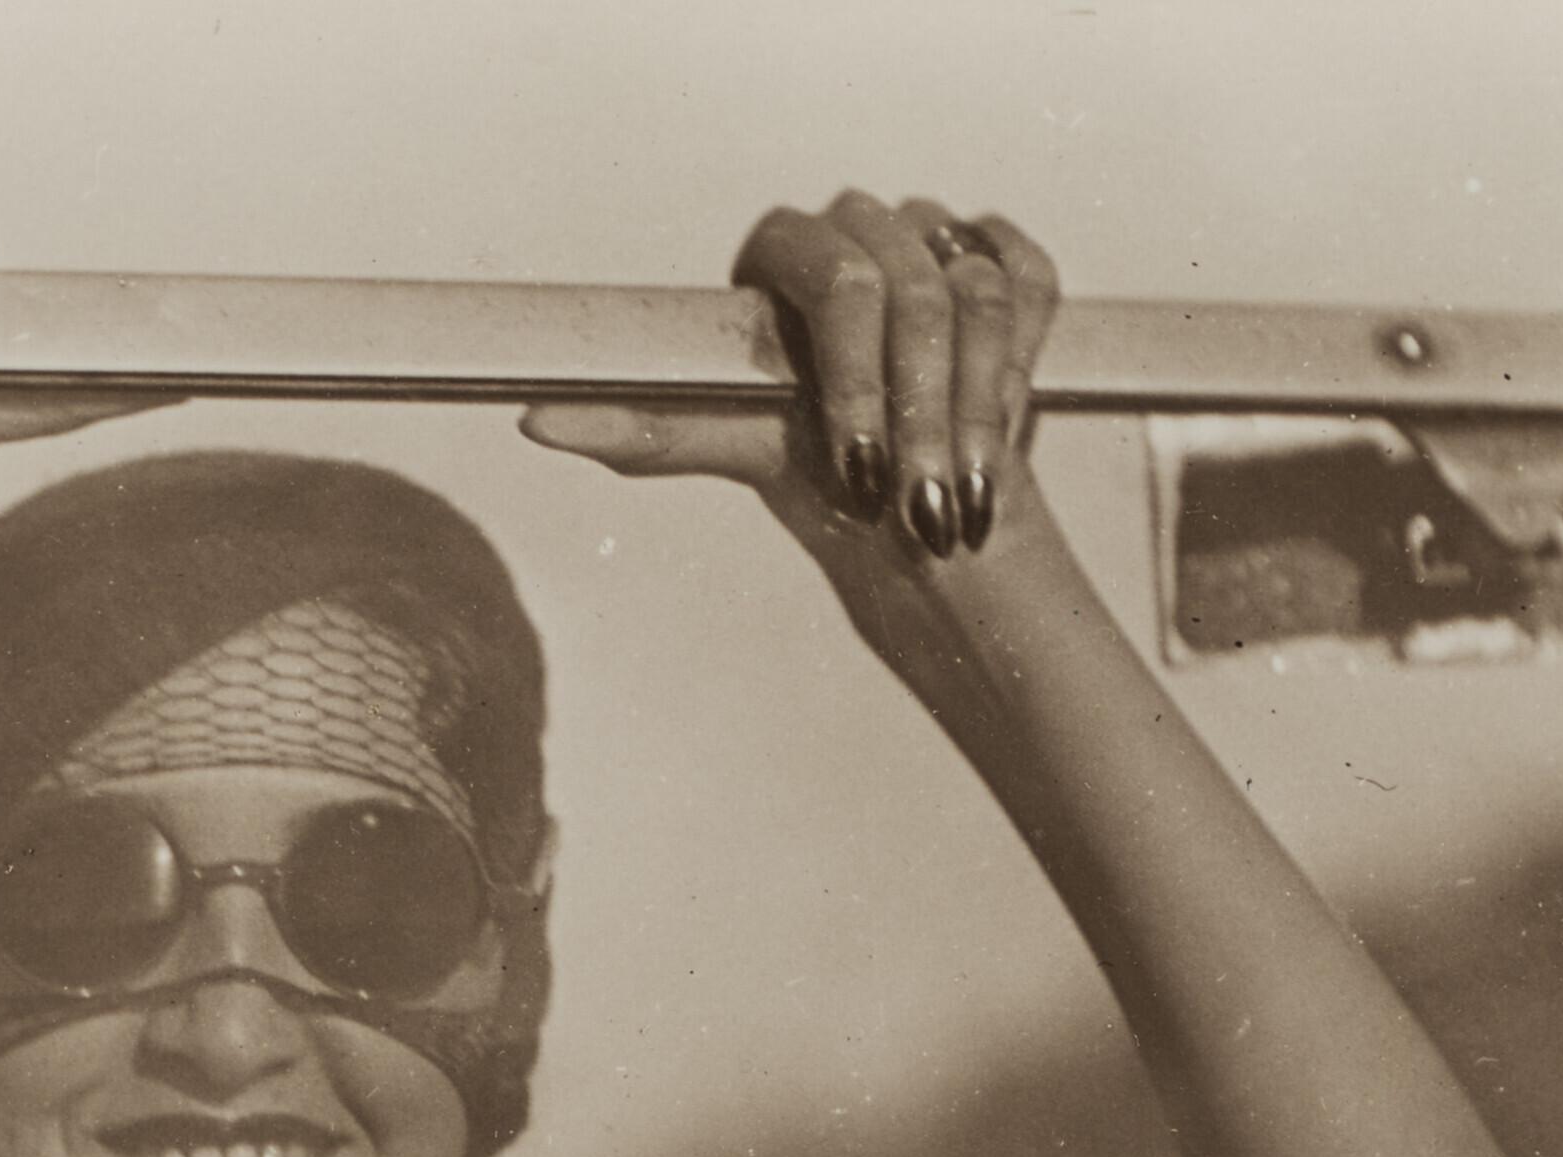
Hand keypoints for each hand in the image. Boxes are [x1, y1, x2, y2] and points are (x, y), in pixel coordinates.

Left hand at [522, 193, 1060, 574]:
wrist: (916, 517)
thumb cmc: (815, 484)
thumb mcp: (734, 453)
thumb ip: (643, 431)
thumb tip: (535, 423)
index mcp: (781, 255)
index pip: (824, 272)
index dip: (850, 373)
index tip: (856, 464)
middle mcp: (855, 233)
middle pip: (904, 284)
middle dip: (916, 408)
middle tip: (914, 501)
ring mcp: (934, 243)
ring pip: (975, 293)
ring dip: (972, 410)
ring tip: (954, 497)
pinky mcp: (1005, 266)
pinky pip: (1027, 283)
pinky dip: (1021, 365)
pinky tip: (997, 431)